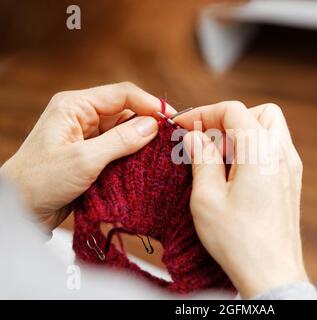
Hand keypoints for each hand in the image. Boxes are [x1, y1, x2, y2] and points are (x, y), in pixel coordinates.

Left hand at [0, 82, 174, 229]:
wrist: (19, 211)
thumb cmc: (40, 181)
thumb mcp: (84, 160)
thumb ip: (121, 141)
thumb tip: (153, 125)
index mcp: (75, 106)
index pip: (122, 94)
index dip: (150, 104)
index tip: (173, 119)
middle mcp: (83, 117)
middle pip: (126, 111)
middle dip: (150, 123)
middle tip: (173, 140)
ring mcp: (88, 136)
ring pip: (125, 131)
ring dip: (143, 142)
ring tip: (165, 153)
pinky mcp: (92, 155)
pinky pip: (120, 149)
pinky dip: (134, 155)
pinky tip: (149, 164)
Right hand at [177, 101, 308, 298]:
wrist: (272, 273)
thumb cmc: (239, 241)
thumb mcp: (207, 198)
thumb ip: (201, 159)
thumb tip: (195, 136)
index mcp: (260, 152)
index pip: (233, 110)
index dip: (204, 112)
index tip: (183, 126)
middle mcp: (282, 154)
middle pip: (258, 113)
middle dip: (228, 120)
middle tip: (207, 142)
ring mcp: (290, 167)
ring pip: (269, 129)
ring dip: (242, 134)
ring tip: (218, 160)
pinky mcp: (291, 181)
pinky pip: (273, 149)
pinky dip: (253, 149)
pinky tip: (235, 174)